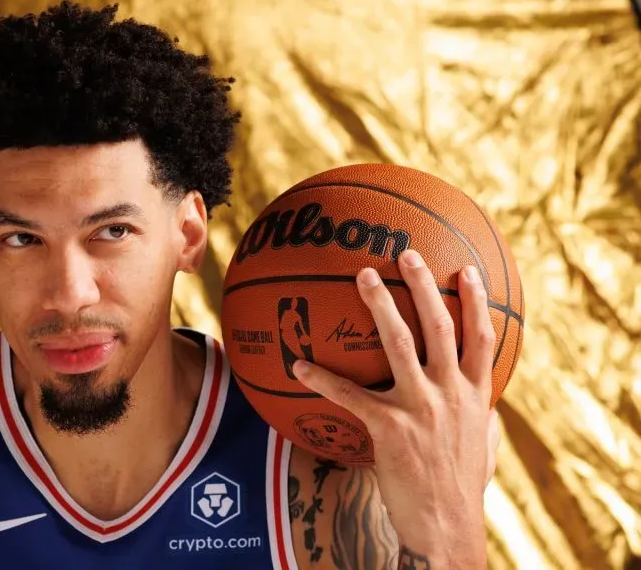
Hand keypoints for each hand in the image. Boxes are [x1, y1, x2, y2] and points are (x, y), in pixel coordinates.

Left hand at [292, 249, 497, 569]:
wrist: (447, 527)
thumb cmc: (460, 486)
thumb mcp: (483, 445)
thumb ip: (480, 415)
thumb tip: (481, 401)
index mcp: (475, 395)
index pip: (482, 338)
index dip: (477, 301)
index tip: (469, 269)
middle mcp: (451, 393)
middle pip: (440, 326)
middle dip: (424, 285)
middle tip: (405, 252)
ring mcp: (422, 408)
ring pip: (400, 344)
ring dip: (380, 306)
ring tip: (362, 275)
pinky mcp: (390, 430)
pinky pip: (349, 395)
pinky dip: (322, 378)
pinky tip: (297, 363)